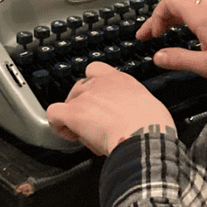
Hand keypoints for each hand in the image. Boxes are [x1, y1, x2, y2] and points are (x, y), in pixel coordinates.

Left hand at [46, 62, 172, 154]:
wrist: (145, 133)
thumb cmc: (152, 125)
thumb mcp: (147, 104)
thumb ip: (132, 104)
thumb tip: (130, 116)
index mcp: (120, 80)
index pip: (96, 71)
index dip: (94, 87)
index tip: (99, 103)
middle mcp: (99, 83)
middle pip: (79, 88)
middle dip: (83, 105)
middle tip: (93, 123)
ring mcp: (84, 96)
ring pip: (67, 102)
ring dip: (73, 116)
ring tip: (85, 133)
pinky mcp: (73, 112)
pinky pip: (54, 114)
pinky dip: (59, 126)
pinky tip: (71, 135)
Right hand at [138, 0, 206, 83]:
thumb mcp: (205, 65)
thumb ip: (179, 59)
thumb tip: (159, 57)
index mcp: (202, 16)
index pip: (170, 2)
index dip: (155, 17)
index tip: (151, 35)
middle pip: (178, 2)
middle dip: (162, 17)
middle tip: (152, 34)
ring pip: (191, 5)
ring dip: (175, 16)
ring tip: (167, 31)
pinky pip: (202, 10)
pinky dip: (189, 18)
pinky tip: (190, 32)